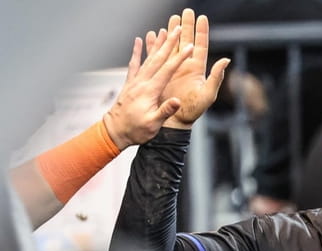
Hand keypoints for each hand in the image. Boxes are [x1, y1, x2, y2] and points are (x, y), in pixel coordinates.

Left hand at [103, 26, 192, 149]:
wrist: (113, 132)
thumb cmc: (135, 131)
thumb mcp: (152, 124)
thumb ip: (164, 111)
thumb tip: (177, 101)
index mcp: (150, 92)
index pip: (167, 71)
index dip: (179, 58)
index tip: (189, 48)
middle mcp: (141, 83)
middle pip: (158, 59)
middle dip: (169, 44)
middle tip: (177, 30)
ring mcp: (134, 82)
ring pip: (147, 59)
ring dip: (156, 44)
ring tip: (164, 31)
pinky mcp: (129, 84)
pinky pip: (134, 64)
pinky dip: (137, 52)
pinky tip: (138, 42)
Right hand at [147, 9, 229, 129]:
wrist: (175, 120)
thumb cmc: (194, 110)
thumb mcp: (208, 94)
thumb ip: (216, 77)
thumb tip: (226, 60)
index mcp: (197, 69)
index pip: (200, 45)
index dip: (201, 31)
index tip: (201, 17)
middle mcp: (185, 66)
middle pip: (185, 41)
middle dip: (186, 26)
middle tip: (186, 11)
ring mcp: (172, 69)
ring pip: (171, 45)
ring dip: (171, 32)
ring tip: (171, 19)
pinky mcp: (161, 74)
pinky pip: (157, 56)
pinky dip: (155, 45)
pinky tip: (153, 35)